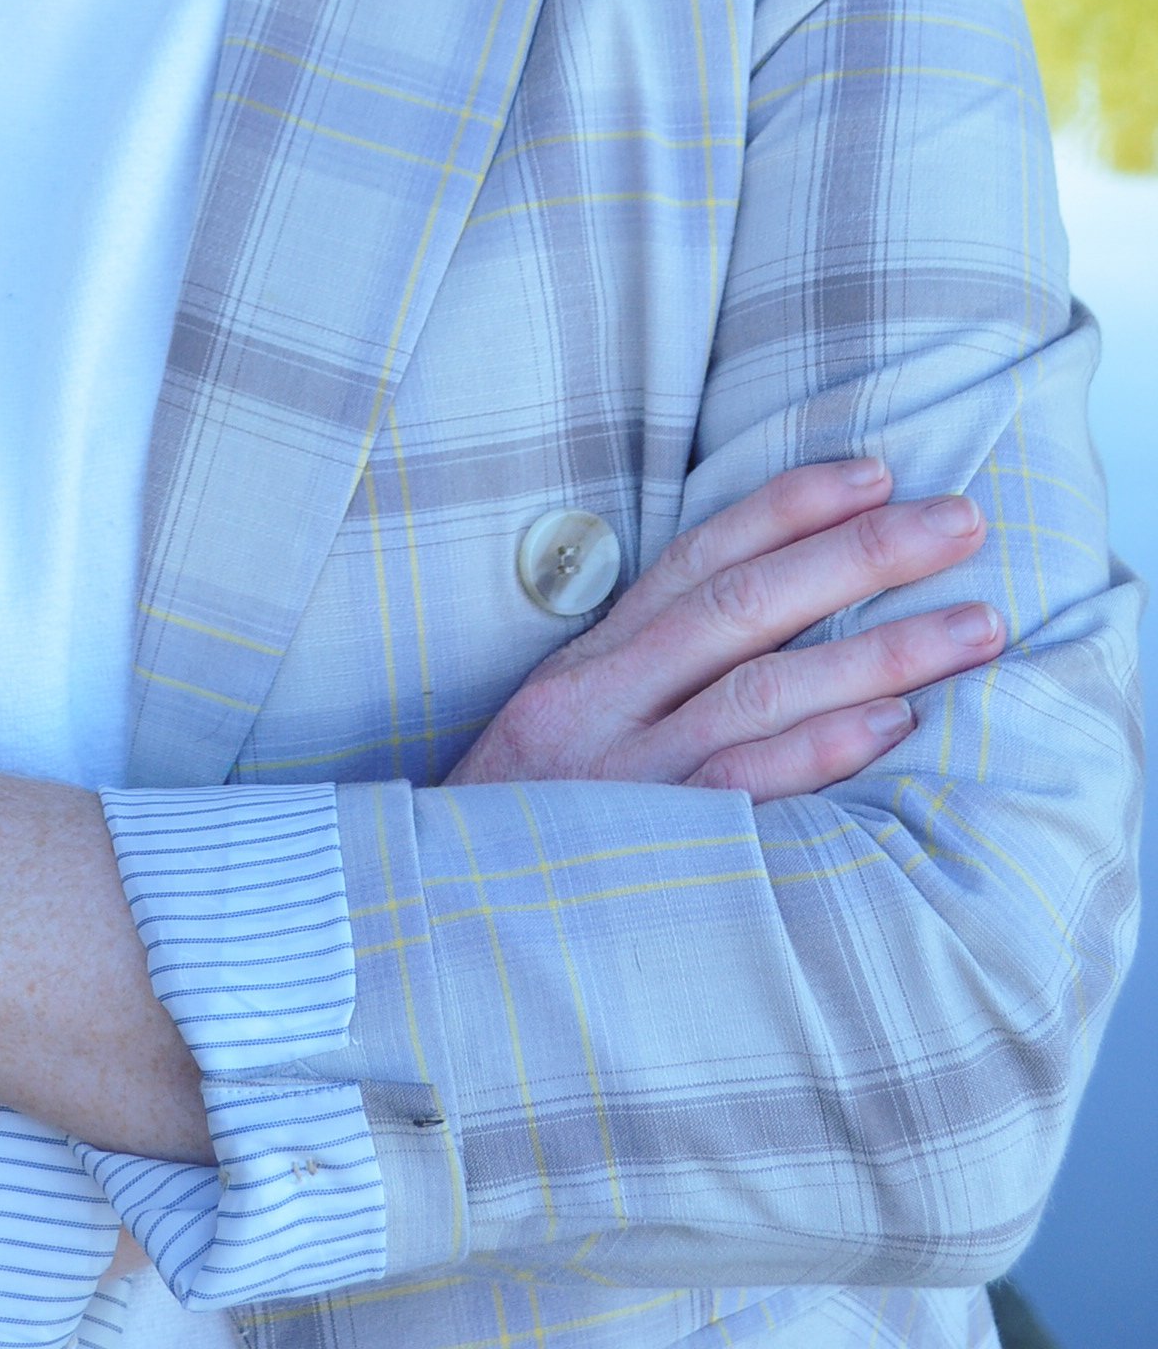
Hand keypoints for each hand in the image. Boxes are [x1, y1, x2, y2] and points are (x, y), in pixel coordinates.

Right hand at [448, 457, 1003, 801]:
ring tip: (975, 626)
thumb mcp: (559, 742)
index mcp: (586, 667)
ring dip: (880, 651)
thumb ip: (640, 687)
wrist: (430, 933)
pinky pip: (744, 789)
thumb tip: (756, 638)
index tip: (876, 471)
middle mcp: (602, 703)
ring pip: (762, 688)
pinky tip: (893, 725)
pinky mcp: (645, 851)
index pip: (698, 558)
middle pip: (746, 604)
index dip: (787, 506)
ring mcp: (626, 777)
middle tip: (963, 522)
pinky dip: (820, 750)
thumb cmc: (516, 840)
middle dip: (862, 554)